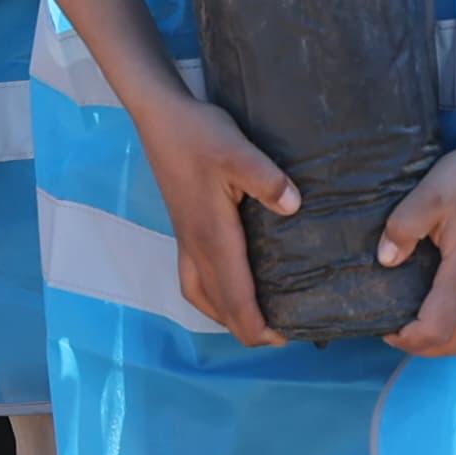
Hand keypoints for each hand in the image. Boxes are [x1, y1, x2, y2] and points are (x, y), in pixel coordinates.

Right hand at [129, 92, 301, 346]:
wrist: (161, 118)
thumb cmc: (199, 134)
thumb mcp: (238, 151)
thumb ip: (267, 180)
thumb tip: (294, 206)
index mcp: (212, 239)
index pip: (236, 301)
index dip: (259, 328)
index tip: (287, 337)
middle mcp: (196, 248)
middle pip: (220, 309)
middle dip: (250, 330)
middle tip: (285, 332)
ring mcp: (186, 241)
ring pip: (203, 298)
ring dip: (229, 316)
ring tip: (257, 319)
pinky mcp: (184, 230)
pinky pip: (196, 280)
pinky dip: (213, 297)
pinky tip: (228, 288)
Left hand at [378, 122, 455, 357]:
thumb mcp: (428, 194)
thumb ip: (402, 229)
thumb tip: (386, 259)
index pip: (437, 330)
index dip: (407, 339)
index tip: (385, 325)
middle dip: (423, 346)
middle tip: (395, 327)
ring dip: (439, 333)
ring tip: (411, 312)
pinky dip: (453, 317)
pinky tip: (434, 294)